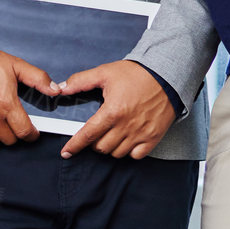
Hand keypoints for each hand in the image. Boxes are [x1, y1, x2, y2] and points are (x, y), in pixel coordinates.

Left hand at [54, 61, 177, 159]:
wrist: (167, 75)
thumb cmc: (138, 73)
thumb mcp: (106, 72)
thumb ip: (81, 81)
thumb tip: (62, 88)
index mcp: (112, 112)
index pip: (87, 135)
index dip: (74, 146)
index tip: (66, 152)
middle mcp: (126, 126)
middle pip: (101, 148)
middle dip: (94, 143)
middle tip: (96, 133)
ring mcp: (140, 134)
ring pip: (117, 154)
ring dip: (110, 148)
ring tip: (111, 135)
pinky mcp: (153, 137)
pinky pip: (136, 155)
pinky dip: (129, 152)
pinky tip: (127, 141)